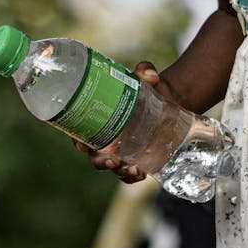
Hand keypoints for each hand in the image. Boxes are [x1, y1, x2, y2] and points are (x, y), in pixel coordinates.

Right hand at [73, 61, 178, 184]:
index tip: (83, 145)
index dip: (78, 141)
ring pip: (113, 167)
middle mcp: (105, 139)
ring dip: (119, 171)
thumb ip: (145, 71)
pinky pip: (130, 173)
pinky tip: (141, 173)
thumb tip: (150, 74)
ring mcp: (121, 151)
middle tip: (111, 159)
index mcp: (98, 120)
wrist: (170, 99)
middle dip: (100, 161)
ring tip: (131, 168)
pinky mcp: (137, 158)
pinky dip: (133, 176)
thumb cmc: (145, 88)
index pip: (80, 133)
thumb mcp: (143, 78)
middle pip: (95, 155)